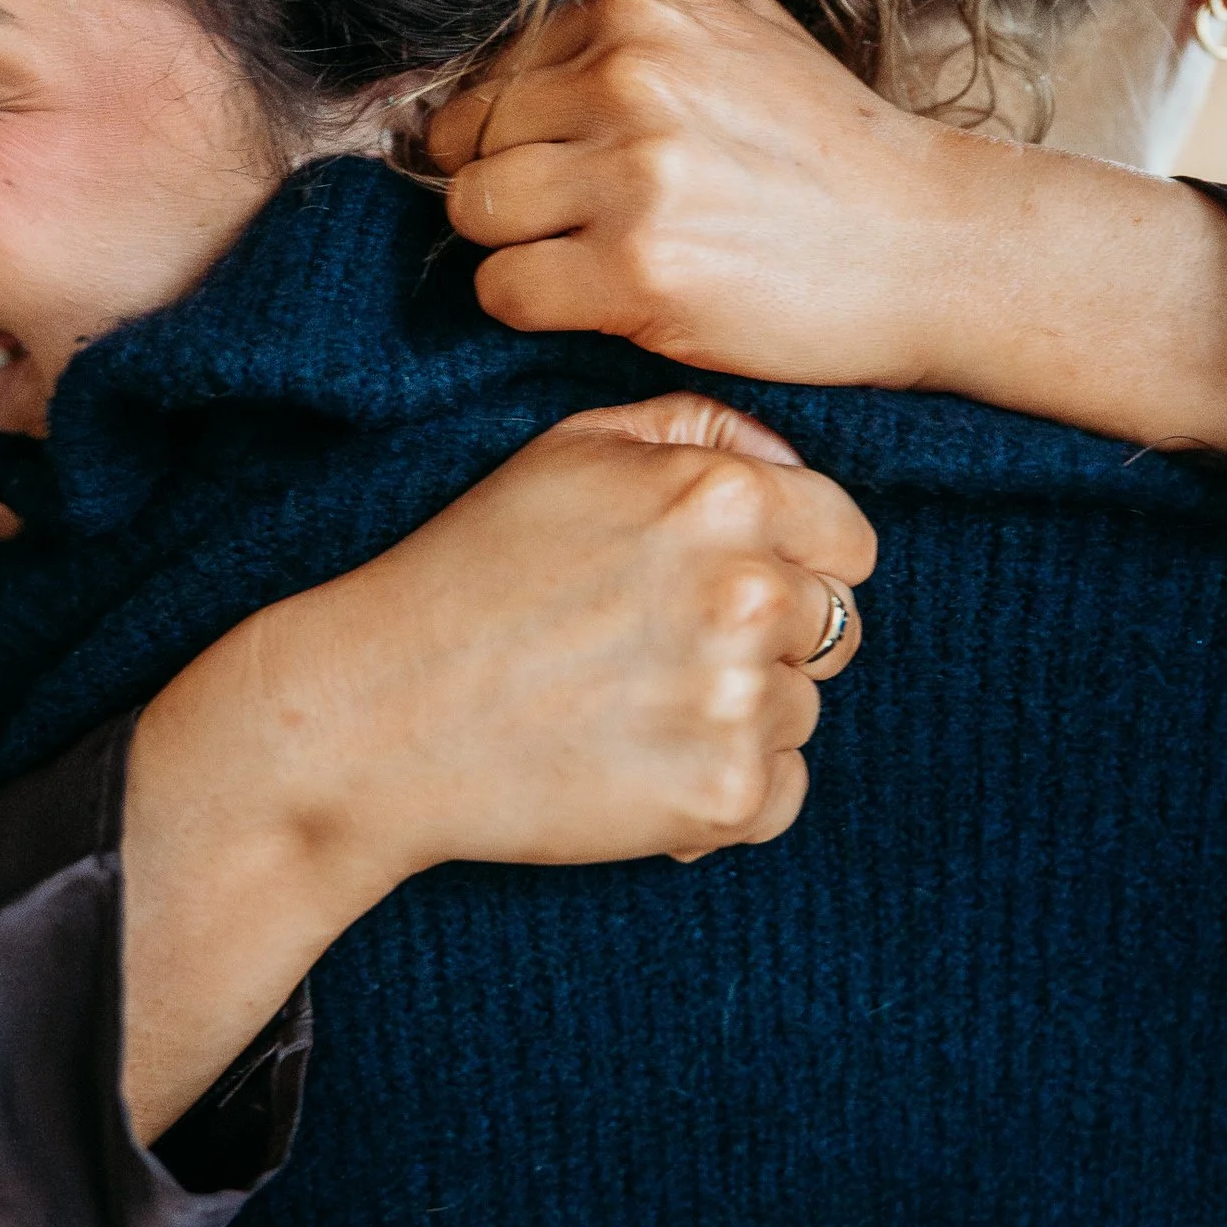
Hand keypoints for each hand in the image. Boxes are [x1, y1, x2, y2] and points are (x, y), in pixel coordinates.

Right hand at [112, 394, 873, 1139]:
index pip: (850, 540)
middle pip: (837, 628)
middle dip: (771, 642)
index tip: (728, 589)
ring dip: (739, 719)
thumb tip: (790, 463)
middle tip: (661, 655)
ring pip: (804, 712)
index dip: (798, 564)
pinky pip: (780, 794)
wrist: (377, 720)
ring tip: (630, 712)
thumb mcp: (569, 452)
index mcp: (723, 496)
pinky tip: (640, 770)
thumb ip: (694, 432)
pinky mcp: (722, 793)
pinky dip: (724, 793)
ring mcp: (741, 699)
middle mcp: (750, 591)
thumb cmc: (466, 572)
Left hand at [426, 0, 1226, 466]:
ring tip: (583, 268)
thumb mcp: (746, 43)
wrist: (937, 248)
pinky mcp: (637, 270)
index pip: (497, 72)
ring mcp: (633, 174)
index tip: (552, 178)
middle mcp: (630, 77)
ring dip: (512, 250)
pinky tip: (596, 307)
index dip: (509, 137)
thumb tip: (518, 69)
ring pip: (474, 211)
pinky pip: (503, 289)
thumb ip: (640, 43)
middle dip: (505, 194)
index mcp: (643, 12)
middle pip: (471, 141)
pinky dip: (529, 309)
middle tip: (569, 233)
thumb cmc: (839, 165)